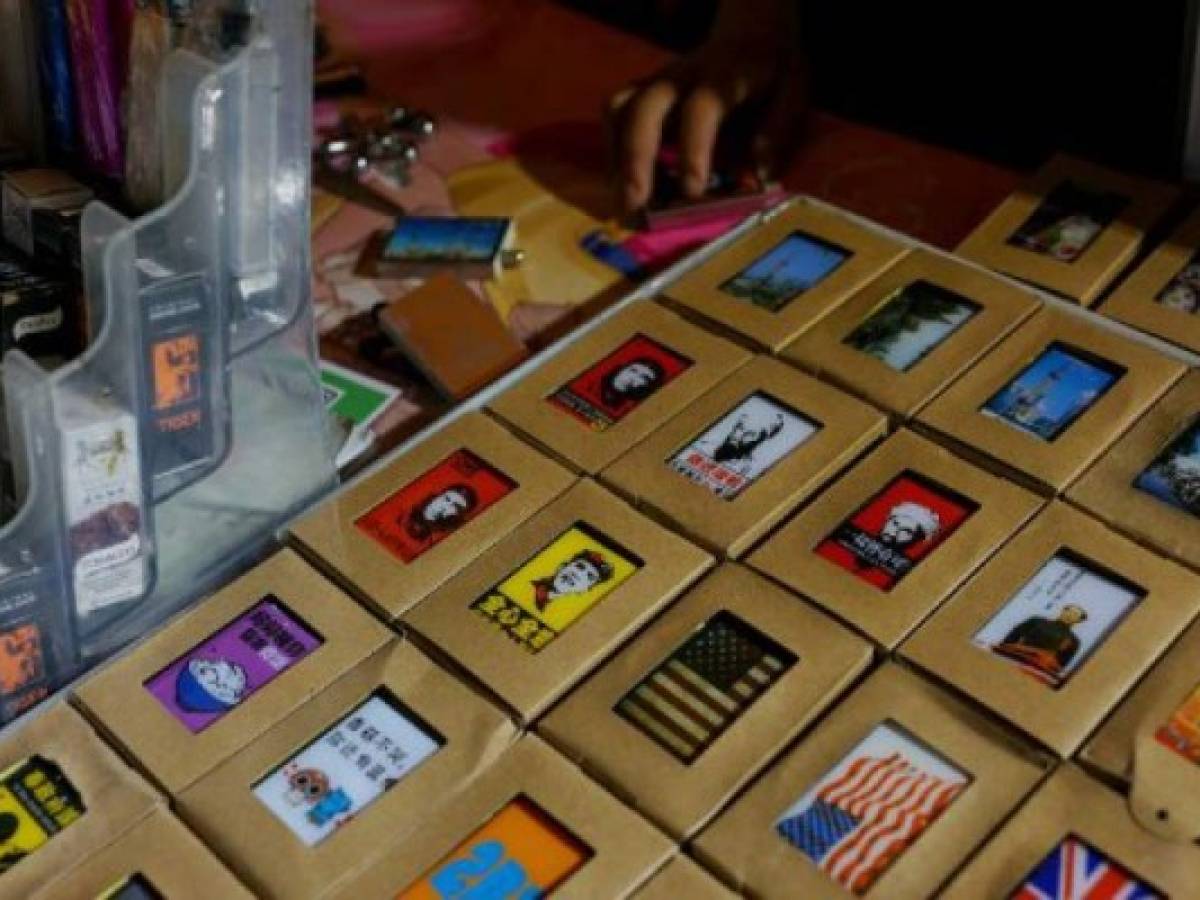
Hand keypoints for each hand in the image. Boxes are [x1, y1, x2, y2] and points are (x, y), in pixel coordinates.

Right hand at [609, 0, 807, 213]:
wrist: (750, 33)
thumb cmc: (772, 70)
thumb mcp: (794, 91)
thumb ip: (779, 130)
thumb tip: (760, 174)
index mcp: (723, 76)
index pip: (700, 109)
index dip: (694, 151)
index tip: (692, 192)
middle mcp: (681, 76)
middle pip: (643, 108)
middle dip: (634, 159)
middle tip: (635, 205)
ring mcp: (656, 83)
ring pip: (620, 110)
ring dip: (616, 158)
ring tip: (624, 203)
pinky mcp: (643, 93)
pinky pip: (615, 117)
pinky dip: (613, 153)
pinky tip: (623, 185)